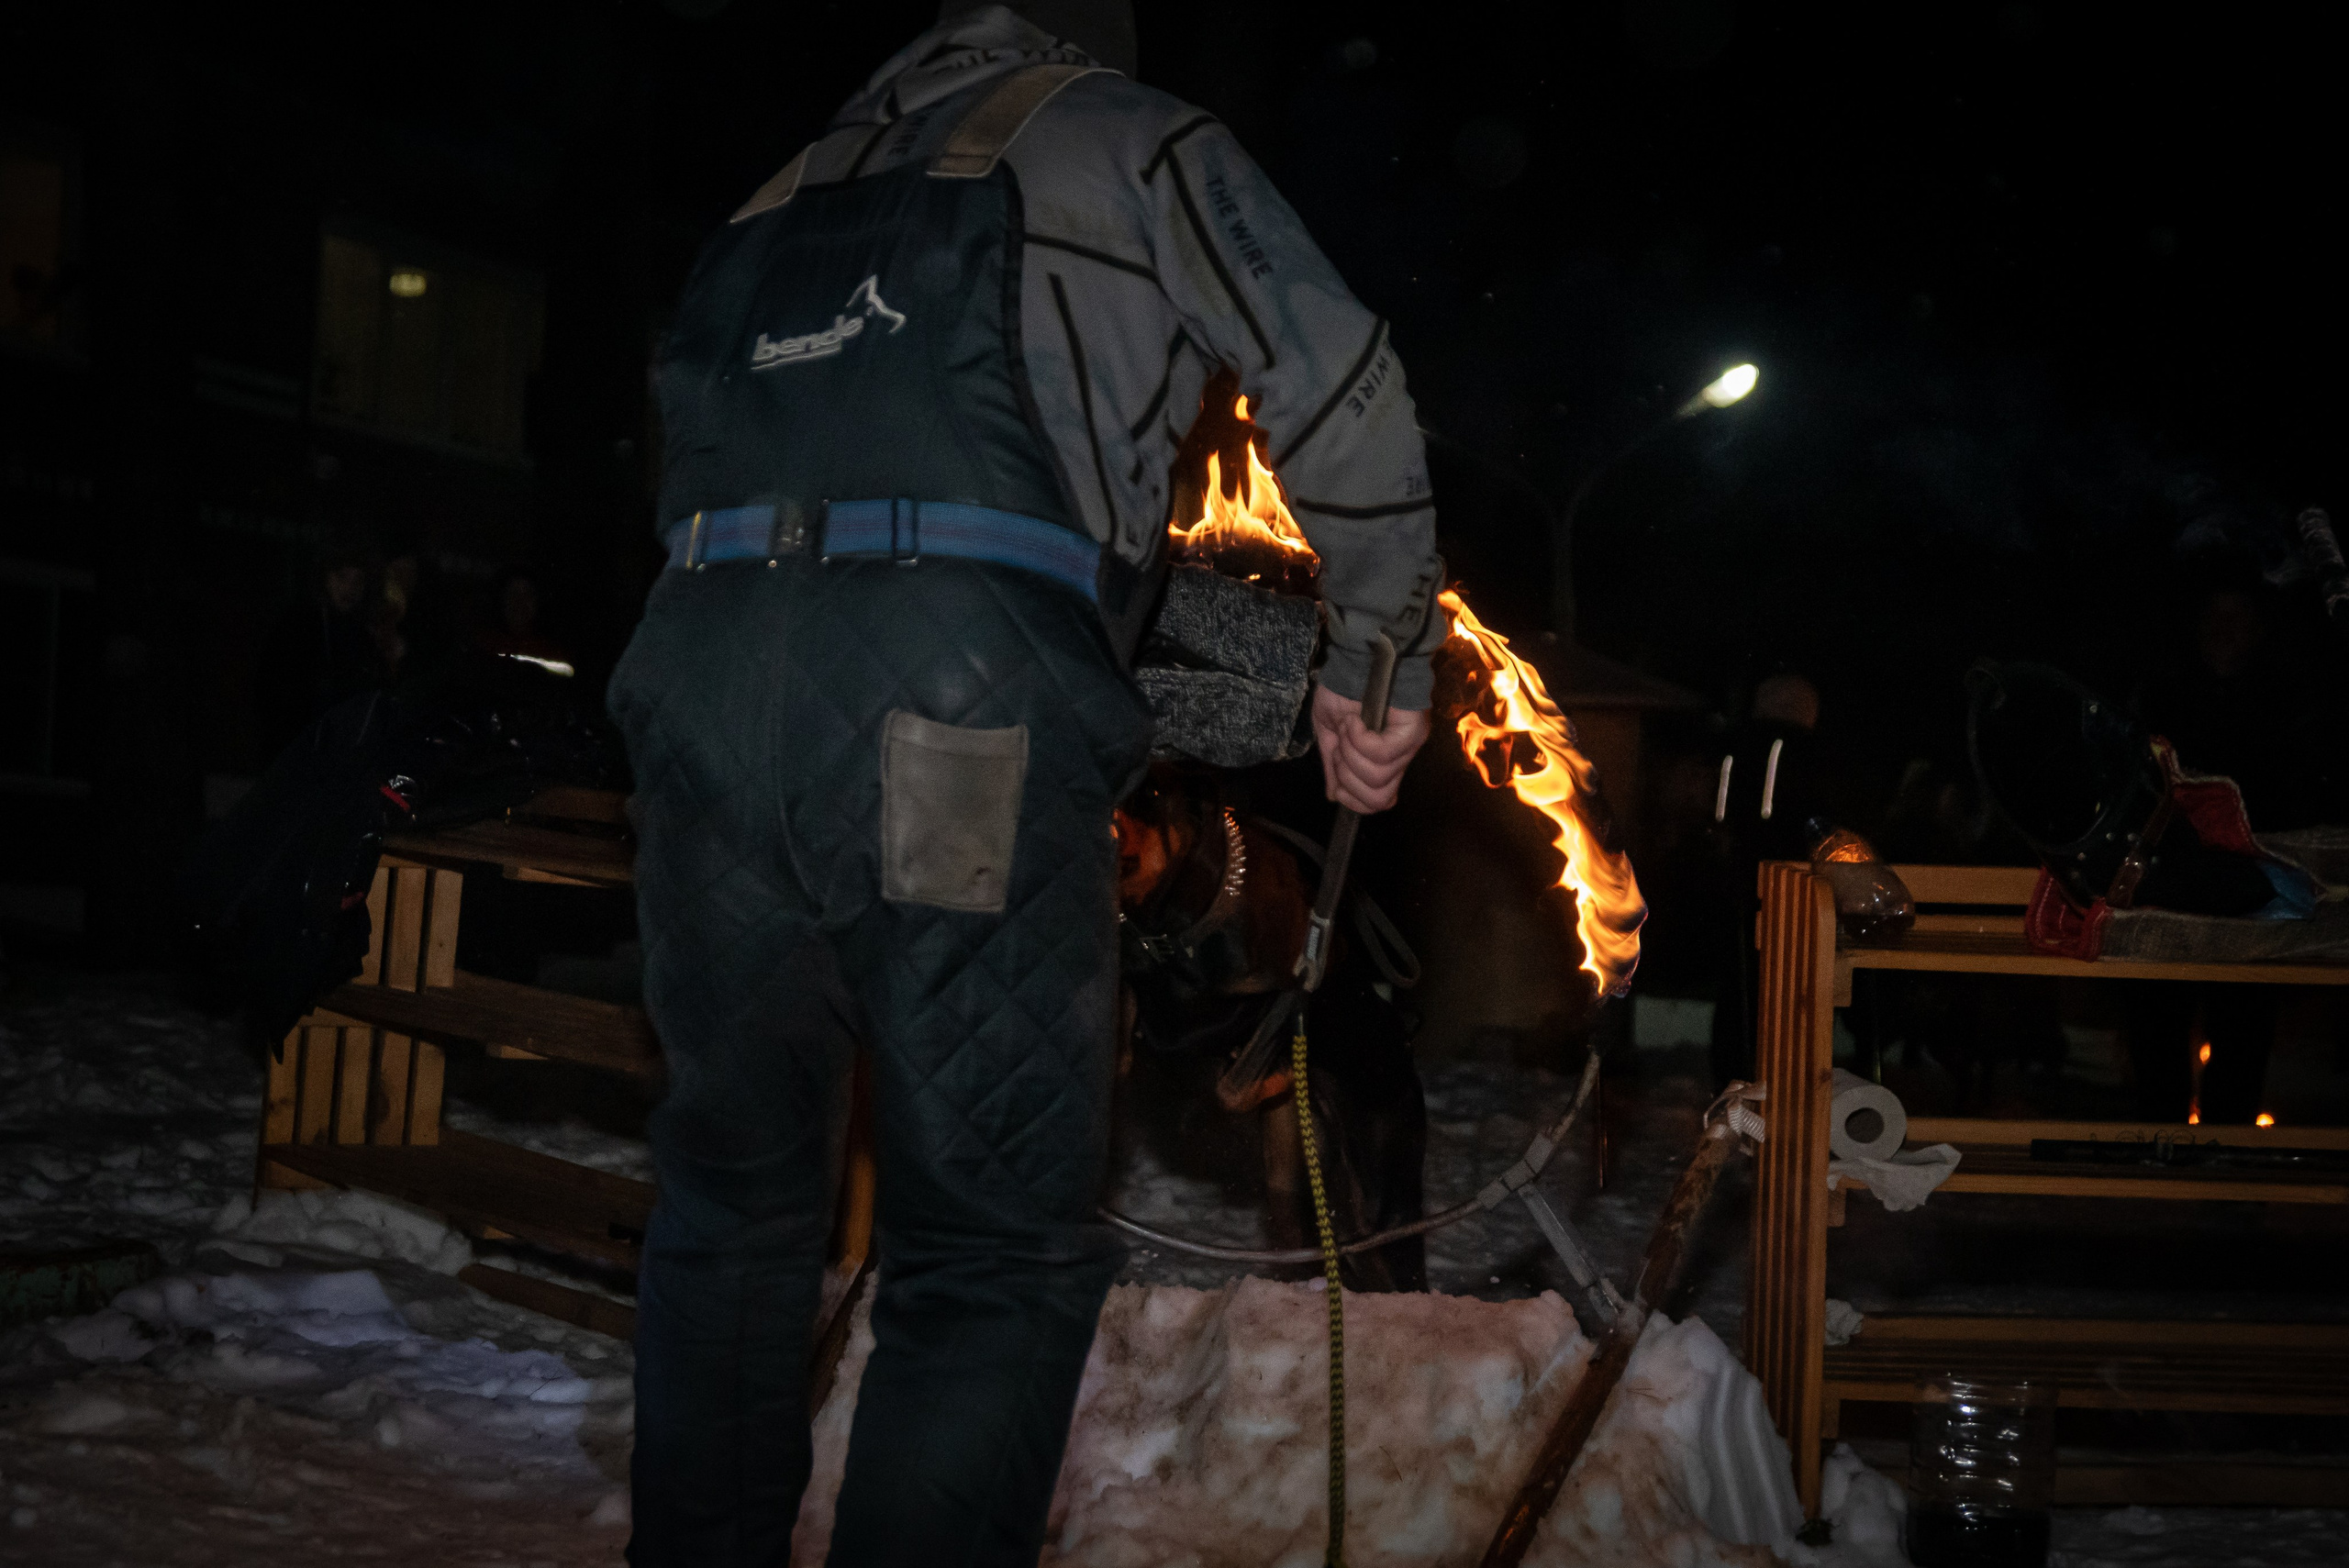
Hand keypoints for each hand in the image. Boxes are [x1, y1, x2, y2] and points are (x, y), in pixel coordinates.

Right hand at [1311, 684, 1430, 813]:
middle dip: (1349, 779)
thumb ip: (1334, 765)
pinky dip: (1359, 740)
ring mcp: (1409, 746)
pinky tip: (1356, 720)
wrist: (1356, 657)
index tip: (1337, 778)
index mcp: (1382, 761)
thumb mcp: (1331, 732)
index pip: (1378, 803)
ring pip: (1377, 777)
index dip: (1353, 800)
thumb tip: (1333, 795)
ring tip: (1349, 727)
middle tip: (1341, 749)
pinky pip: (1382, 753)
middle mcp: (1400, 758)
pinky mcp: (1412, 731)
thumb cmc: (1344, 689)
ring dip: (1351, 753)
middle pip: (1378, 800)